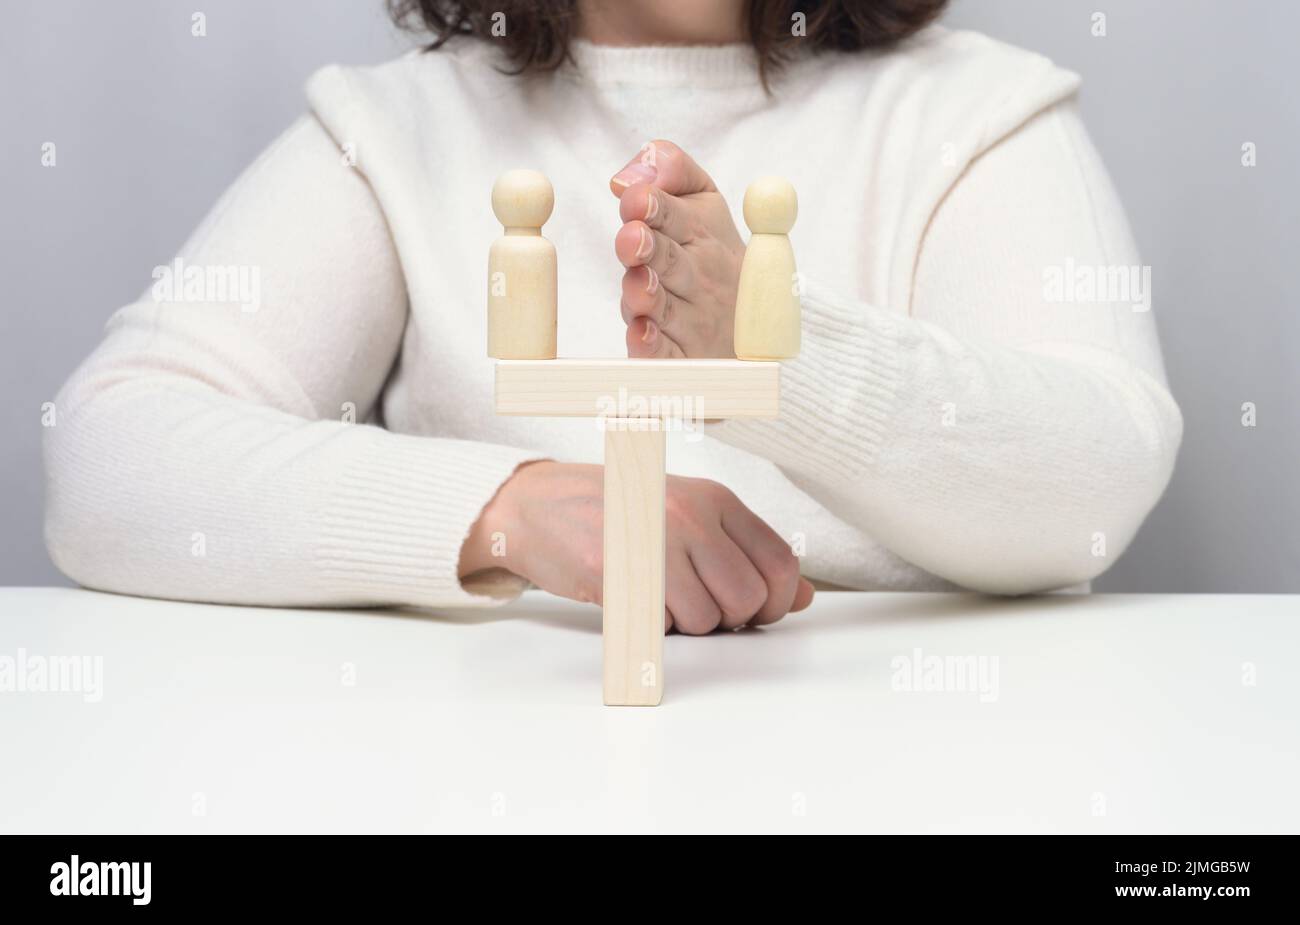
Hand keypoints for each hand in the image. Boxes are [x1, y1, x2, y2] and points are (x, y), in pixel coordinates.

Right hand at [460, 461, 813, 632]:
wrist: (538, 504)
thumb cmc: (618, 512)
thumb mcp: (690, 516)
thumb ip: (747, 552)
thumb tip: (804, 597)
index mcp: (716, 499)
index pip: (780, 563)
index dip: (777, 602)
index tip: (754, 611)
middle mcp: (691, 515)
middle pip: (748, 599)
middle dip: (729, 619)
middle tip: (697, 607)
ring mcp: (654, 541)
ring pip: (706, 619)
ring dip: (686, 625)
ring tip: (659, 600)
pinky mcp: (617, 571)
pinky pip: (659, 625)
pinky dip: (650, 626)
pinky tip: (632, 599)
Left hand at [609, 140, 746, 358]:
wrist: (756, 321)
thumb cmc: (710, 252)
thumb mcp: (702, 200)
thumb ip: (672, 170)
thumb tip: (626, 175)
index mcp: (700, 233)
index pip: (676, 215)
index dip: (655, 207)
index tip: (637, 200)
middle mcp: (697, 276)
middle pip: (670, 261)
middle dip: (650, 248)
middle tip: (632, 238)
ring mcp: (692, 319)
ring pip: (666, 308)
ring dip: (650, 296)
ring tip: (636, 284)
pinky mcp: (682, 357)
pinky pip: (666, 354)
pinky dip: (654, 347)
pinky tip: (641, 334)